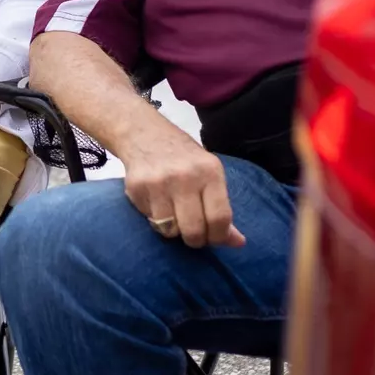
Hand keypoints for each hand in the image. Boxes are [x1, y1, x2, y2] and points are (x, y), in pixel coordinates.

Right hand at [118, 121, 245, 248]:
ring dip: (173, 229)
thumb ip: (222, 208)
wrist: (143, 132)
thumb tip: (238, 243)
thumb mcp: (209, 174)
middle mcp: (184, 176)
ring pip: (169, 230)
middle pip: (194, 230)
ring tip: (174, 215)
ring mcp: (158, 182)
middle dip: (195, 239)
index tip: (213, 237)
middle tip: (194, 233)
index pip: (220, 218)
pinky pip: (150, 220)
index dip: (219, 237)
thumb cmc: (183, 157)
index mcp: (209, 171)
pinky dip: (155, 219)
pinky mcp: (136, 187)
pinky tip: (157, 203)